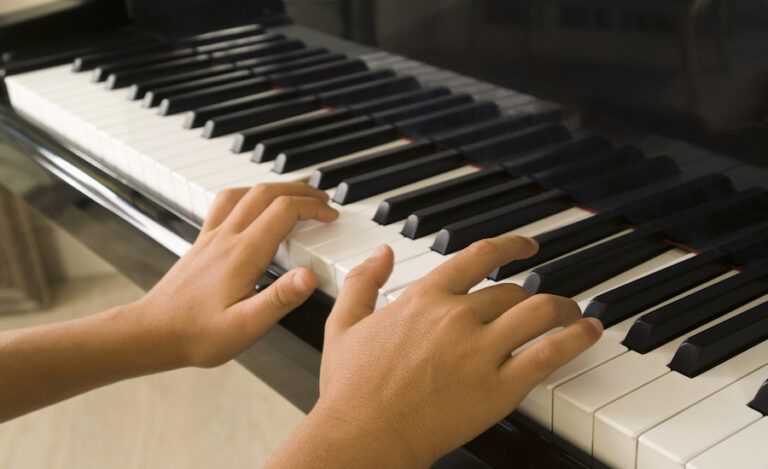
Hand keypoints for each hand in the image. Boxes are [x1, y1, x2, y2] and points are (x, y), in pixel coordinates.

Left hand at [133, 182, 337, 367]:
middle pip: (266, 192)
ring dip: (274, 187)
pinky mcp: (202, 243)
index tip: (331, 217)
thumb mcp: (246, 326)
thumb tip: (309, 276)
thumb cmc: (198, 335)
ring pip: (245, 192)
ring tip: (295, 194)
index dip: (312, 209)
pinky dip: (247, 194)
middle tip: (323, 200)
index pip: (284, 212)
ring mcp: (212, 237)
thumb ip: (280, 299)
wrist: (152, 333)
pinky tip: (252, 205)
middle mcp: (226, 238)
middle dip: (300, 191)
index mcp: (243, 254)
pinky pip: (225, 204)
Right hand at [310, 236, 602, 467]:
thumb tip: (381, 253)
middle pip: (512, 291)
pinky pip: (550, 353)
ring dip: (564, 308)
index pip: (480, 255)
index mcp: (425, 297)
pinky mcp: (499, 388)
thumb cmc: (351, 389)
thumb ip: (364, 282)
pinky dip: (577, 338)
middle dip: (533, 294)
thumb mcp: (344, 324)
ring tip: (575, 314)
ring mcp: (480, 350)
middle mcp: (457, 315)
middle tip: (545, 304)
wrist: (362, 436)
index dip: (511, 246)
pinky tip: (588, 333)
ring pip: (540, 311)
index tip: (527, 247)